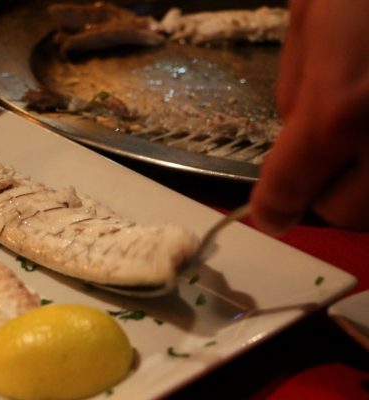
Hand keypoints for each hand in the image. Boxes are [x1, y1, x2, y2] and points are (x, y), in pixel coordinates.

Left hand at [250, 0, 368, 234]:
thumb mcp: (312, 13)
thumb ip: (296, 85)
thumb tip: (292, 133)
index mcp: (343, 109)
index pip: (289, 191)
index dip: (274, 202)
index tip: (269, 208)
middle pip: (346, 212)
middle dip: (325, 189)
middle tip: (325, 153)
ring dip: (367, 182)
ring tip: (364, 130)